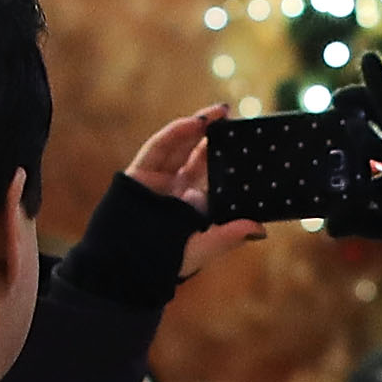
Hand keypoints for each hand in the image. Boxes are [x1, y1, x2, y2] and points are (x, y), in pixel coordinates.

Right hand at [124, 108, 263, 276]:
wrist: (121, 268)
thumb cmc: (163, 263)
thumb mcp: (202, 248)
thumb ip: (228, 237)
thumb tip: (261, 229)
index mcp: (197, 205)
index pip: (218, 176)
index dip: (232, 158)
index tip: (249, 142)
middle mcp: (179, 188)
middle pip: (200, 156)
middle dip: (217, 137)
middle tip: (235, 119)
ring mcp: (159, 179)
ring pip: (181, 147)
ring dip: (198, 127)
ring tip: (219, 113)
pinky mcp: (139, 173)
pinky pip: (158, 148)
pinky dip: (174, 134)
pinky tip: (193, 123)